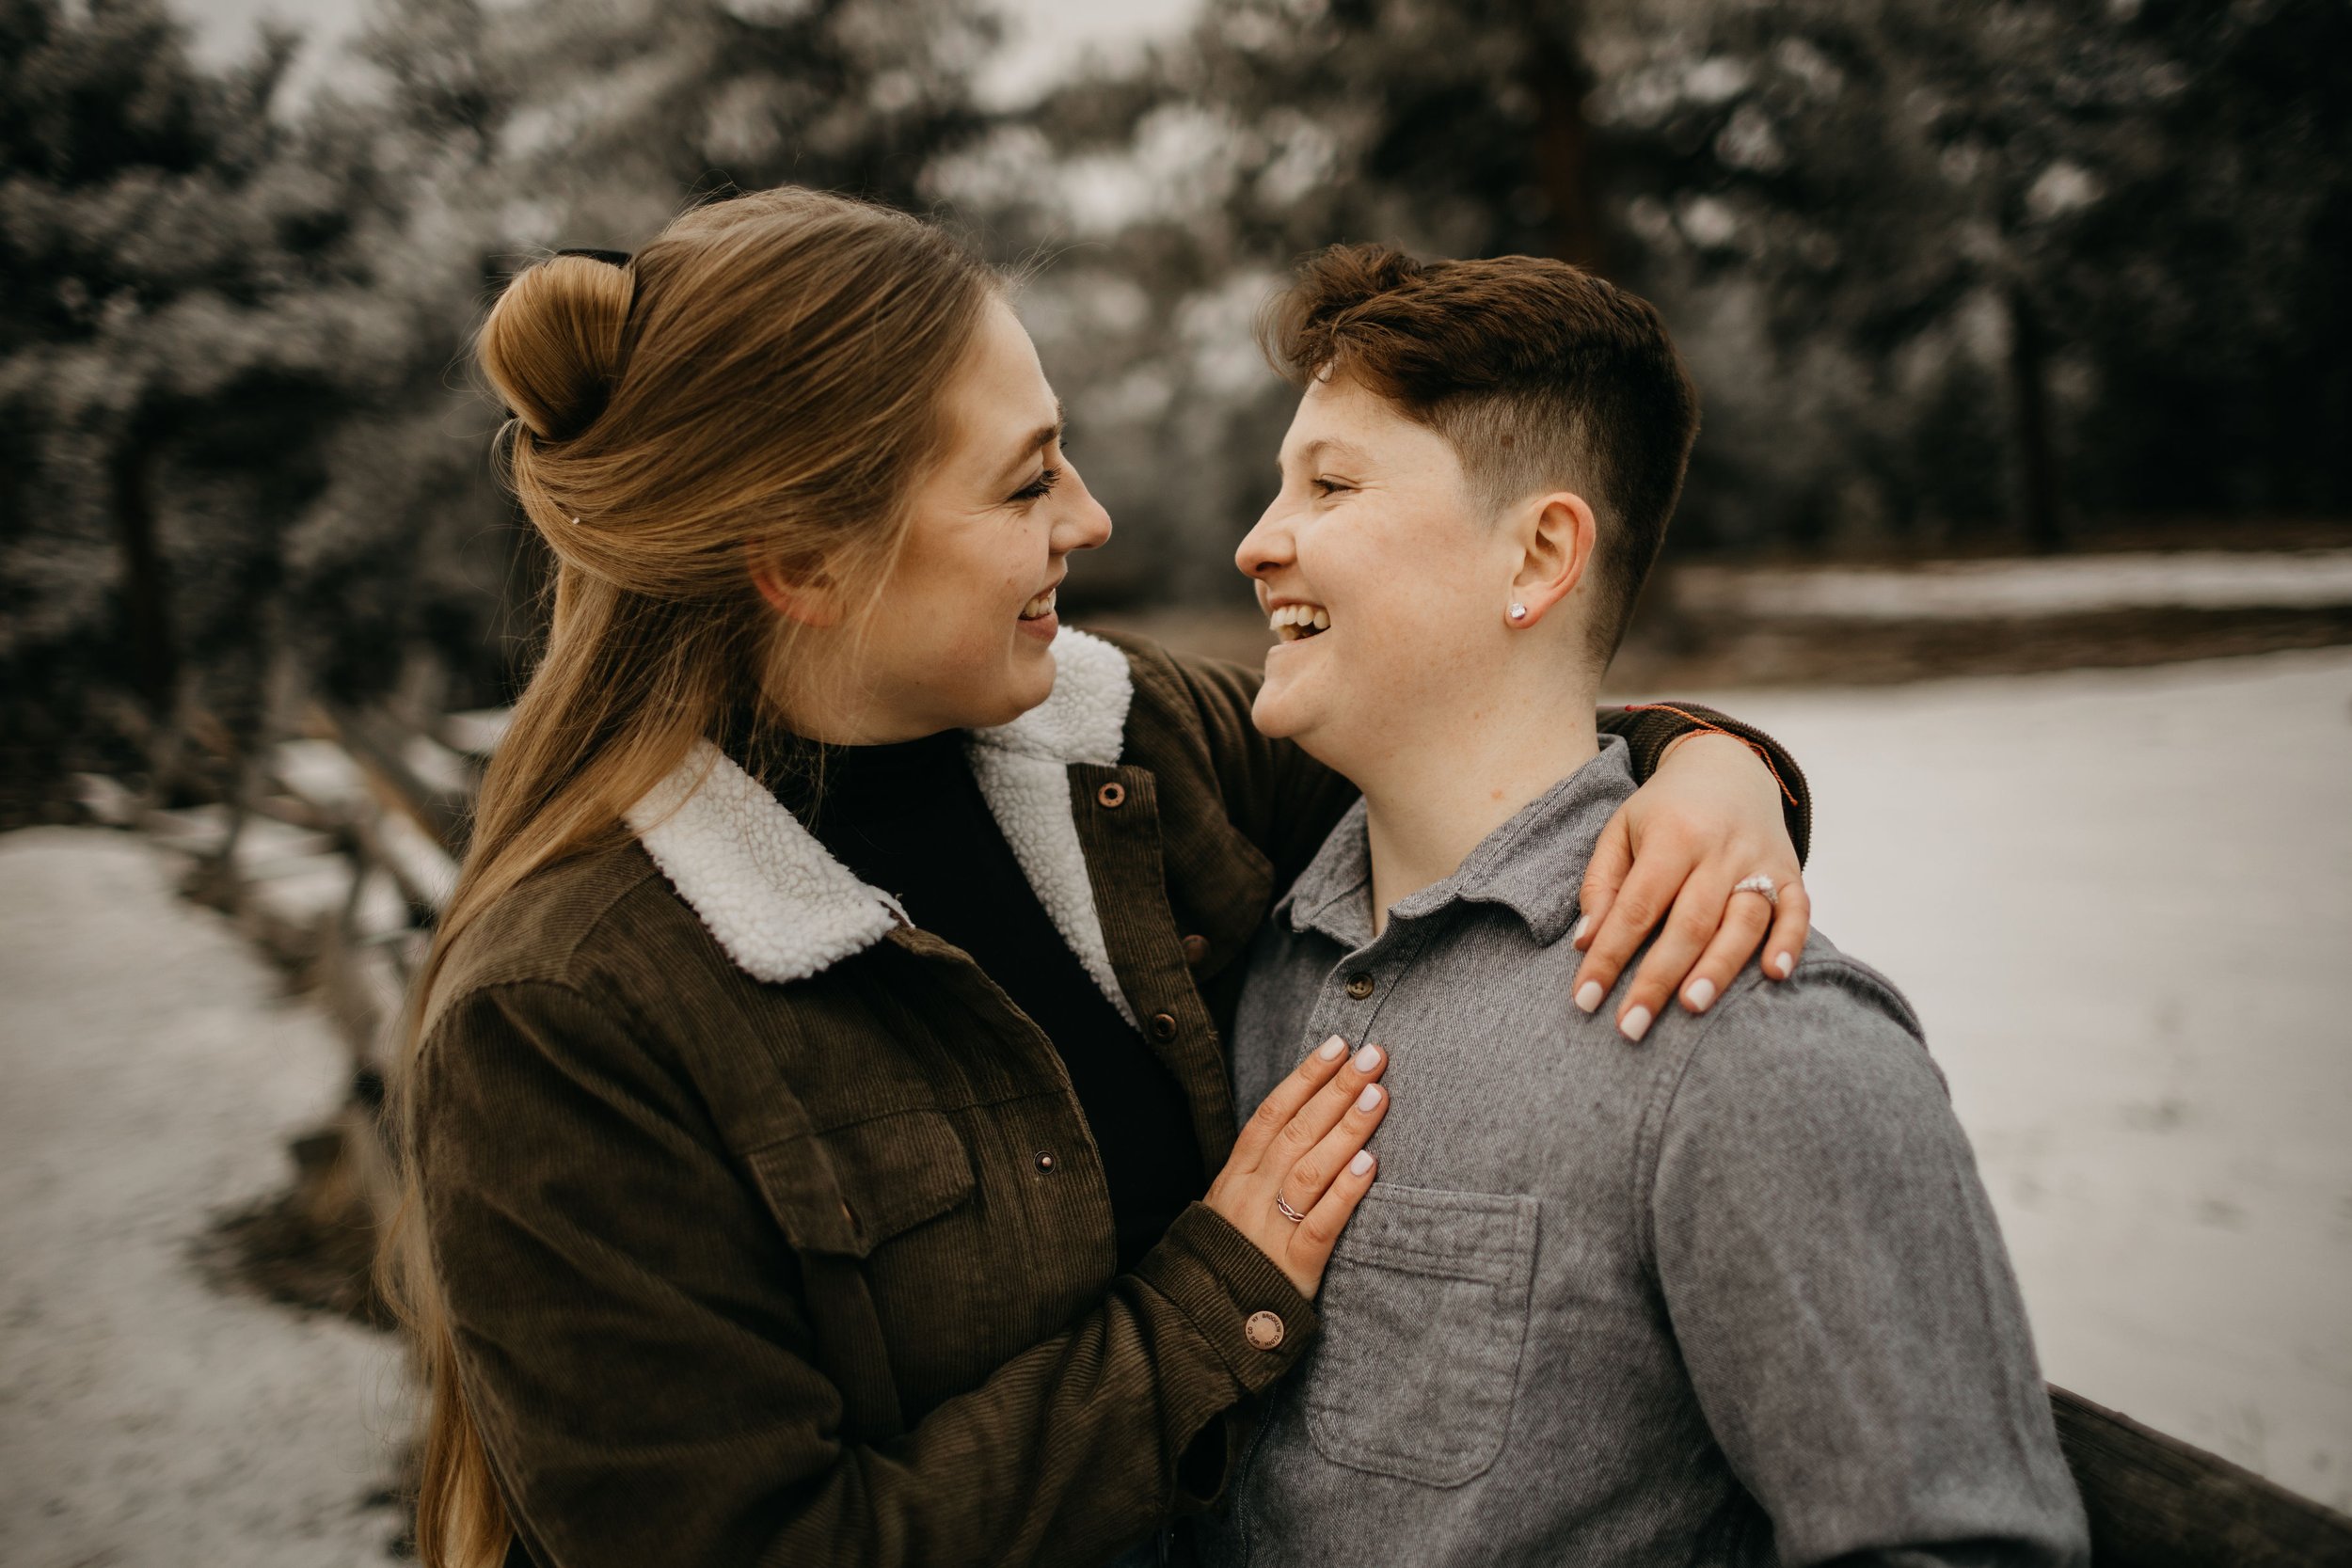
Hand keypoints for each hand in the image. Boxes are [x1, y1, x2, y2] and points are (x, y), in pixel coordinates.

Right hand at [1206, 1035, 1388, 1295]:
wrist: (1201, 1325)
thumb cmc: (1230, 1258)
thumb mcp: (1231, 1206)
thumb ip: (1262, 1168)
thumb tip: (1306, 1119)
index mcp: (1234, 1177)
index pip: (1271, 1114)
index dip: (1305, 1077)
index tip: (1338, 1045)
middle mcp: (1248, 1196)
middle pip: (1295, 1132)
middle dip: (1336, 1090)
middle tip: (1372, 1057)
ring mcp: (1268, 1232)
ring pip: (1308, 1171)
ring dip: (1346, 1130)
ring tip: (1378, 1096)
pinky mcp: (1292, 1269)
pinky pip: (1320, 1226)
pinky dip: (1345, 1193)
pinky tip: (1370, 1165)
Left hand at [1572, 731, 1809, 1039]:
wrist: (1729, 767)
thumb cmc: (1665, 810)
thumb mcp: (1620, 832)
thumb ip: (1602, 885)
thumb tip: (1586, 942)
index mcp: (1671, 836)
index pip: (1635, 906)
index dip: (1609, 956)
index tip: (1584, 1000)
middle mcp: (1718, 849)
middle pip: (1688, 922)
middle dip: (1658, 978)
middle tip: (1631, 1026)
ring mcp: (1760, 860)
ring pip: (1743, 920)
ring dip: (1719, 967)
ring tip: (1691, 1007)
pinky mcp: (1792, 872)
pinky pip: (1797, 910)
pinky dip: (1789, 943)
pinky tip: (1774, 975)